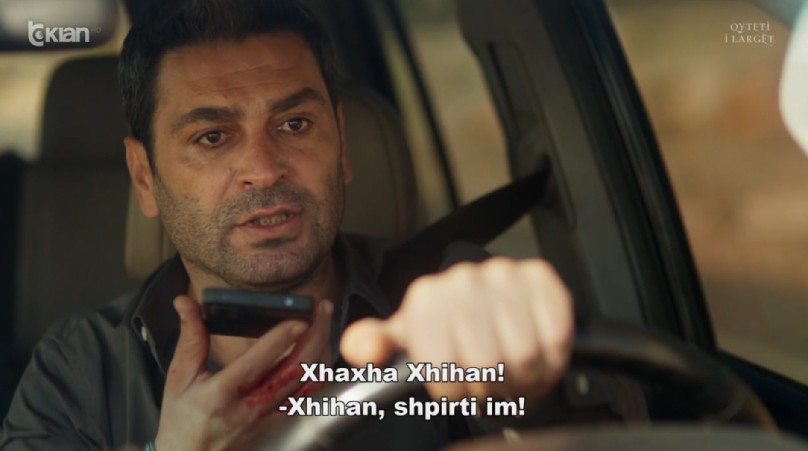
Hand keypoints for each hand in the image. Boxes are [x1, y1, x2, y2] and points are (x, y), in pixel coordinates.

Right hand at [154, 295, 331, 450]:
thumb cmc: (182, 419)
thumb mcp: (179, 377)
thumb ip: (190, 338)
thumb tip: (186, 303)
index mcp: (221, 395)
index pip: (256, 364)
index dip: (280, 340)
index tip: (298, 319)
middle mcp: (249, 409)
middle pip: (294, 372)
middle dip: (315, 337)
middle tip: (323, 310)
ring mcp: (268, 419)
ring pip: (308, 385)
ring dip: (323, 352)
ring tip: (326, 325)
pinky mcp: (279, 424)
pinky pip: (308, 397)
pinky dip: (320, 373)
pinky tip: (322, 353)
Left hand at [341, 257, 572, 400]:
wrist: (499, 325)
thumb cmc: (454, 342)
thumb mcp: (408, 348)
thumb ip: (375, 346)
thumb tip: (363, 349)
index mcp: (427, 296)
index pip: (440, 366)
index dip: (452, 389)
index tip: (456, 386)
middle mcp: (464, 277)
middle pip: (485, 363)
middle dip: (490, 385)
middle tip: (490, 380)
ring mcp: (504, 274)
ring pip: (522, 353)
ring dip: (522, 375)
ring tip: (511, 368)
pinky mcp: (542, 277)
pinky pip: (553, 335)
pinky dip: (550, 356)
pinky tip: (535, 348)